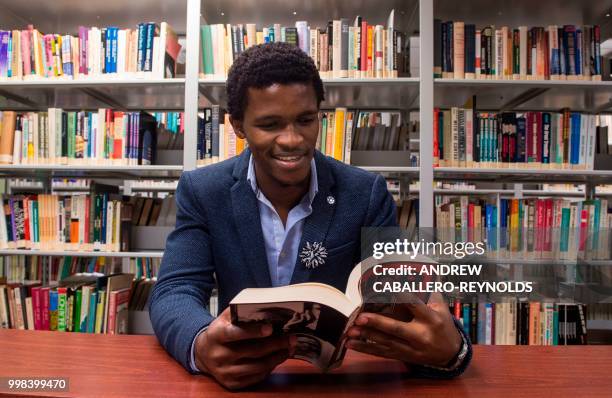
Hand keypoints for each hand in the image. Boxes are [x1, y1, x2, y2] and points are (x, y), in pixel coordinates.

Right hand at [194, 307, 295, 389]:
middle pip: (252, 351)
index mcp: (216, 335)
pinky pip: (256, 377)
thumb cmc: (220, 332)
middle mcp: (219, 355)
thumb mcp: (224, 318)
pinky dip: (270, 368)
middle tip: (291, 338)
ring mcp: (225, 372)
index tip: (270, 328)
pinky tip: (278, 358)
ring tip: (289, 348)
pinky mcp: (232, 383)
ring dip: (277, 357)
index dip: (253, 331)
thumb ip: (240, 311)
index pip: (235, 334)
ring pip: (257, 367)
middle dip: (275, 344)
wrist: (203, 353)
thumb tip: (265, 307)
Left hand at [346, 294, 461, 367]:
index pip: (414, 305)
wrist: (450, 353)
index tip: (385, 284)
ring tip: (350, 331)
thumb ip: (427, 291)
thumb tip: (416, 270)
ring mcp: (411, 348)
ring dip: (366, 337)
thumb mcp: (441, 307)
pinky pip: (382, 353)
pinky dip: (365, 349)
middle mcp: (421, 335)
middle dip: (378, 324)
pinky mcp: (403, 356)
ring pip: (386, 343)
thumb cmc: (443, 324)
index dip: (400, 294)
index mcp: (431, 319)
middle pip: (397, 329)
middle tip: (361, 318)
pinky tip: (350, 344)